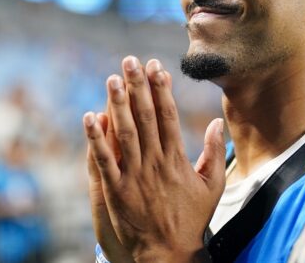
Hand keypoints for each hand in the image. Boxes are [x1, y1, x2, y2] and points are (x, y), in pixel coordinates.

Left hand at [84, 57, 225, 262]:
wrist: (169, 253)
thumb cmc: (191, 219)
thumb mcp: (212, 187)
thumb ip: (215, 153)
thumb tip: (216, 123)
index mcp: (177, 159)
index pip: (168, 115)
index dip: (161, 89)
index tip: (156, 66)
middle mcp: (155, 163)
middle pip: (145, 117)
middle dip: (137, 86)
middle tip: (130, 61)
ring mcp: (135, 176)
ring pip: (124, 133)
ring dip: (117, 104)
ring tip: (112, 78)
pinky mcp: (116, 190)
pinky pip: (104, 160)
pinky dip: (95, 139)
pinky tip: (88, 117)